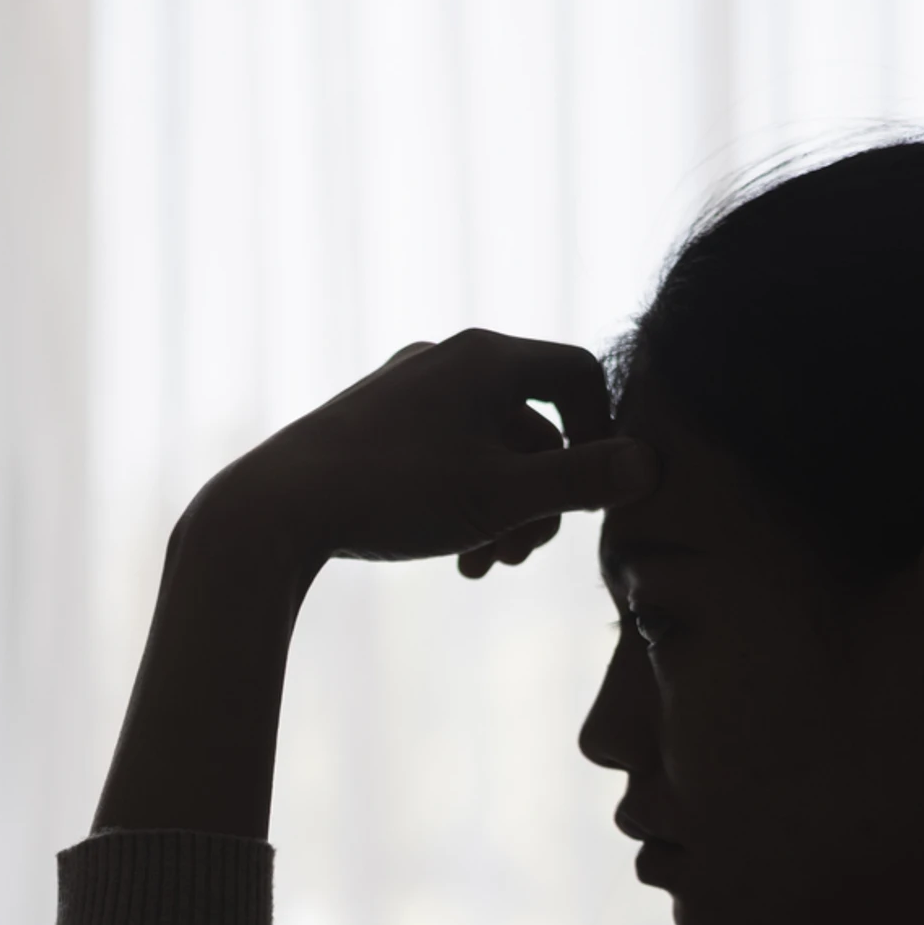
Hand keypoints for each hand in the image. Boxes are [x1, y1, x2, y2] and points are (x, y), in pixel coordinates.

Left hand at [183, 329, 654, 579]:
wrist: (272, 510)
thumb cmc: (393, 497)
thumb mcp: (501, 497)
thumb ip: (580, 481)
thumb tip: (651, 466)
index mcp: (485, 358)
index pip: (579, 373)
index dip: (605, 432)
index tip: (598, 494)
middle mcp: (444, 359)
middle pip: (531, 420)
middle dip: (543, 493)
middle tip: (526, 554)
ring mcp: (403, 391)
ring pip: (486, 446)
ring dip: (503, 508)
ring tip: (486, 566)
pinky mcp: (370, 427)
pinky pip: (442, 455)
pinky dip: (460, 501)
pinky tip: (452, 555)